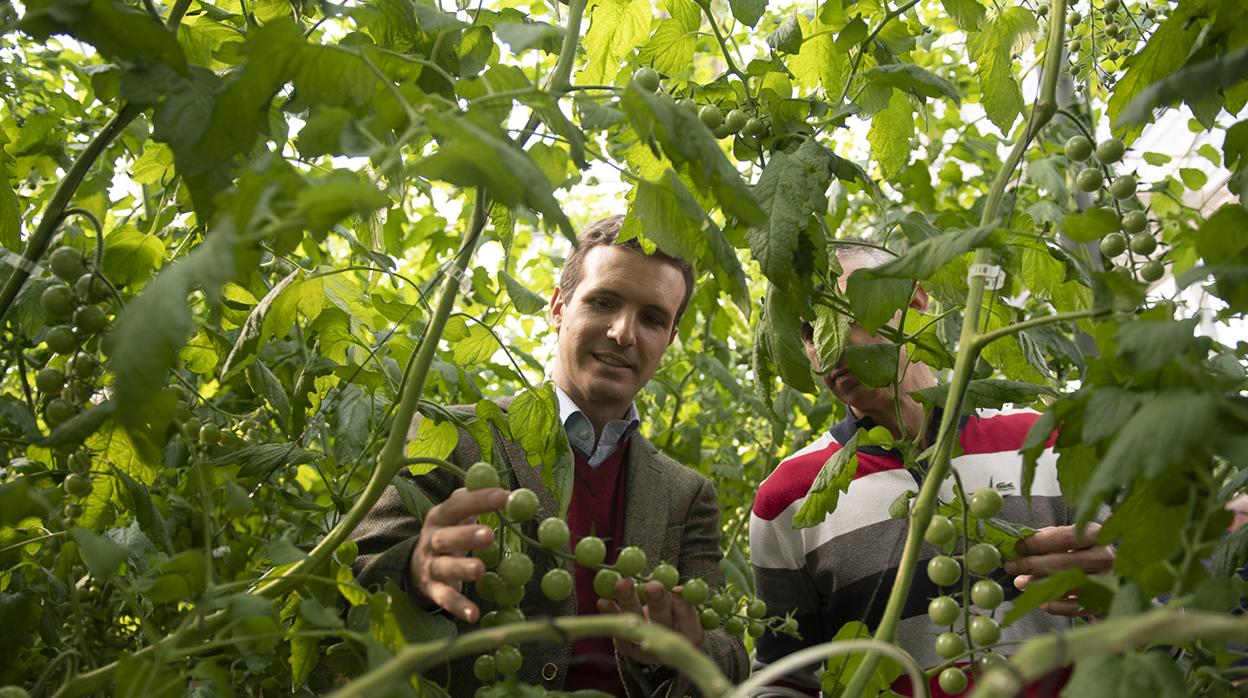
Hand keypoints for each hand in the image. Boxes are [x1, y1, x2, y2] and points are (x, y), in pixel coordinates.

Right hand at [408, 487, 507, 623]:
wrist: (417, 564)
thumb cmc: (448, 533)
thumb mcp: (454, 515)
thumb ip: (472, 500)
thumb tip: (501, 488)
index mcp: (439, 517)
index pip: (457, 506)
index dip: (479, 500)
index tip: (504, 496)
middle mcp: (431, 541)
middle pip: (446, 538)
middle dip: (466, 536)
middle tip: (489, 535)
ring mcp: (430, 566)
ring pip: (444, 568)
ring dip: (462, 569)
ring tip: (480, 570)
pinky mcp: (432, 590)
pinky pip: (445, 598)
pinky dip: (458, 607)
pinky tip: (474, 614)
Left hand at [597, 579, 704, 664]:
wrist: (657, 635)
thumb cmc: (674, 611)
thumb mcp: (682, 603)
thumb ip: (678, 595)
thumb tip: (672, 583)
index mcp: (690, 635)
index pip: (689, 624)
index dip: (683, 610)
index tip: (676, 593)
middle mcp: (668, 644)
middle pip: (663, 622)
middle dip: (658, 603)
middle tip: (653, 586)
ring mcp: (647, 650)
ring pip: (638, 623)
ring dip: (629, 601)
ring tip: (623, 583)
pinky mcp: (627, 648)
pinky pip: (617, 630)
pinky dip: (610, 613)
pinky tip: (604, 601)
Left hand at [1003, 523, 1114, 616]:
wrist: (1113, 576)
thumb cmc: (1081, 552)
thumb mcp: (1068, 540)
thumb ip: (1045, 541)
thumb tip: (1018, 548)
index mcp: (1095, 534)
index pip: (1065, 537)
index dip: (1039, 542)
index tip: (1018, 547)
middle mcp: (1105, 556)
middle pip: (1064, 562)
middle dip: (1032, 564)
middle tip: (1010, 566)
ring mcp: (1107, 581)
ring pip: (1068, 585)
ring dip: (1040, 585)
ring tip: (1020, 583)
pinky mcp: (1104, 602)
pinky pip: (1077, 607)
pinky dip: (1057, 606)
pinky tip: (1042, 602)